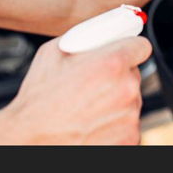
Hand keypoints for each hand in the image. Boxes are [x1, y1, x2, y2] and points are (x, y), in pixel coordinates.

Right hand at [0, 36, 151, 144]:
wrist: (30, 140)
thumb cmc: (38, 101)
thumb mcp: (53, 52)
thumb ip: (83, 37)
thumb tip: (97, 32)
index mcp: (112, 63)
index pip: (142, 46)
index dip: (130, 48)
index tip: (124, 52)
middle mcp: (126, 90)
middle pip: (134, 74)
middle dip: (117, 77)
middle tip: (93, 84)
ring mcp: (130, 117)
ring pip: (131, 101)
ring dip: (116, 102)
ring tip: (87, 107)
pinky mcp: (129, 139)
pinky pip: (128, 124)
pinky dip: (114, 124)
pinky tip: (92, 123)